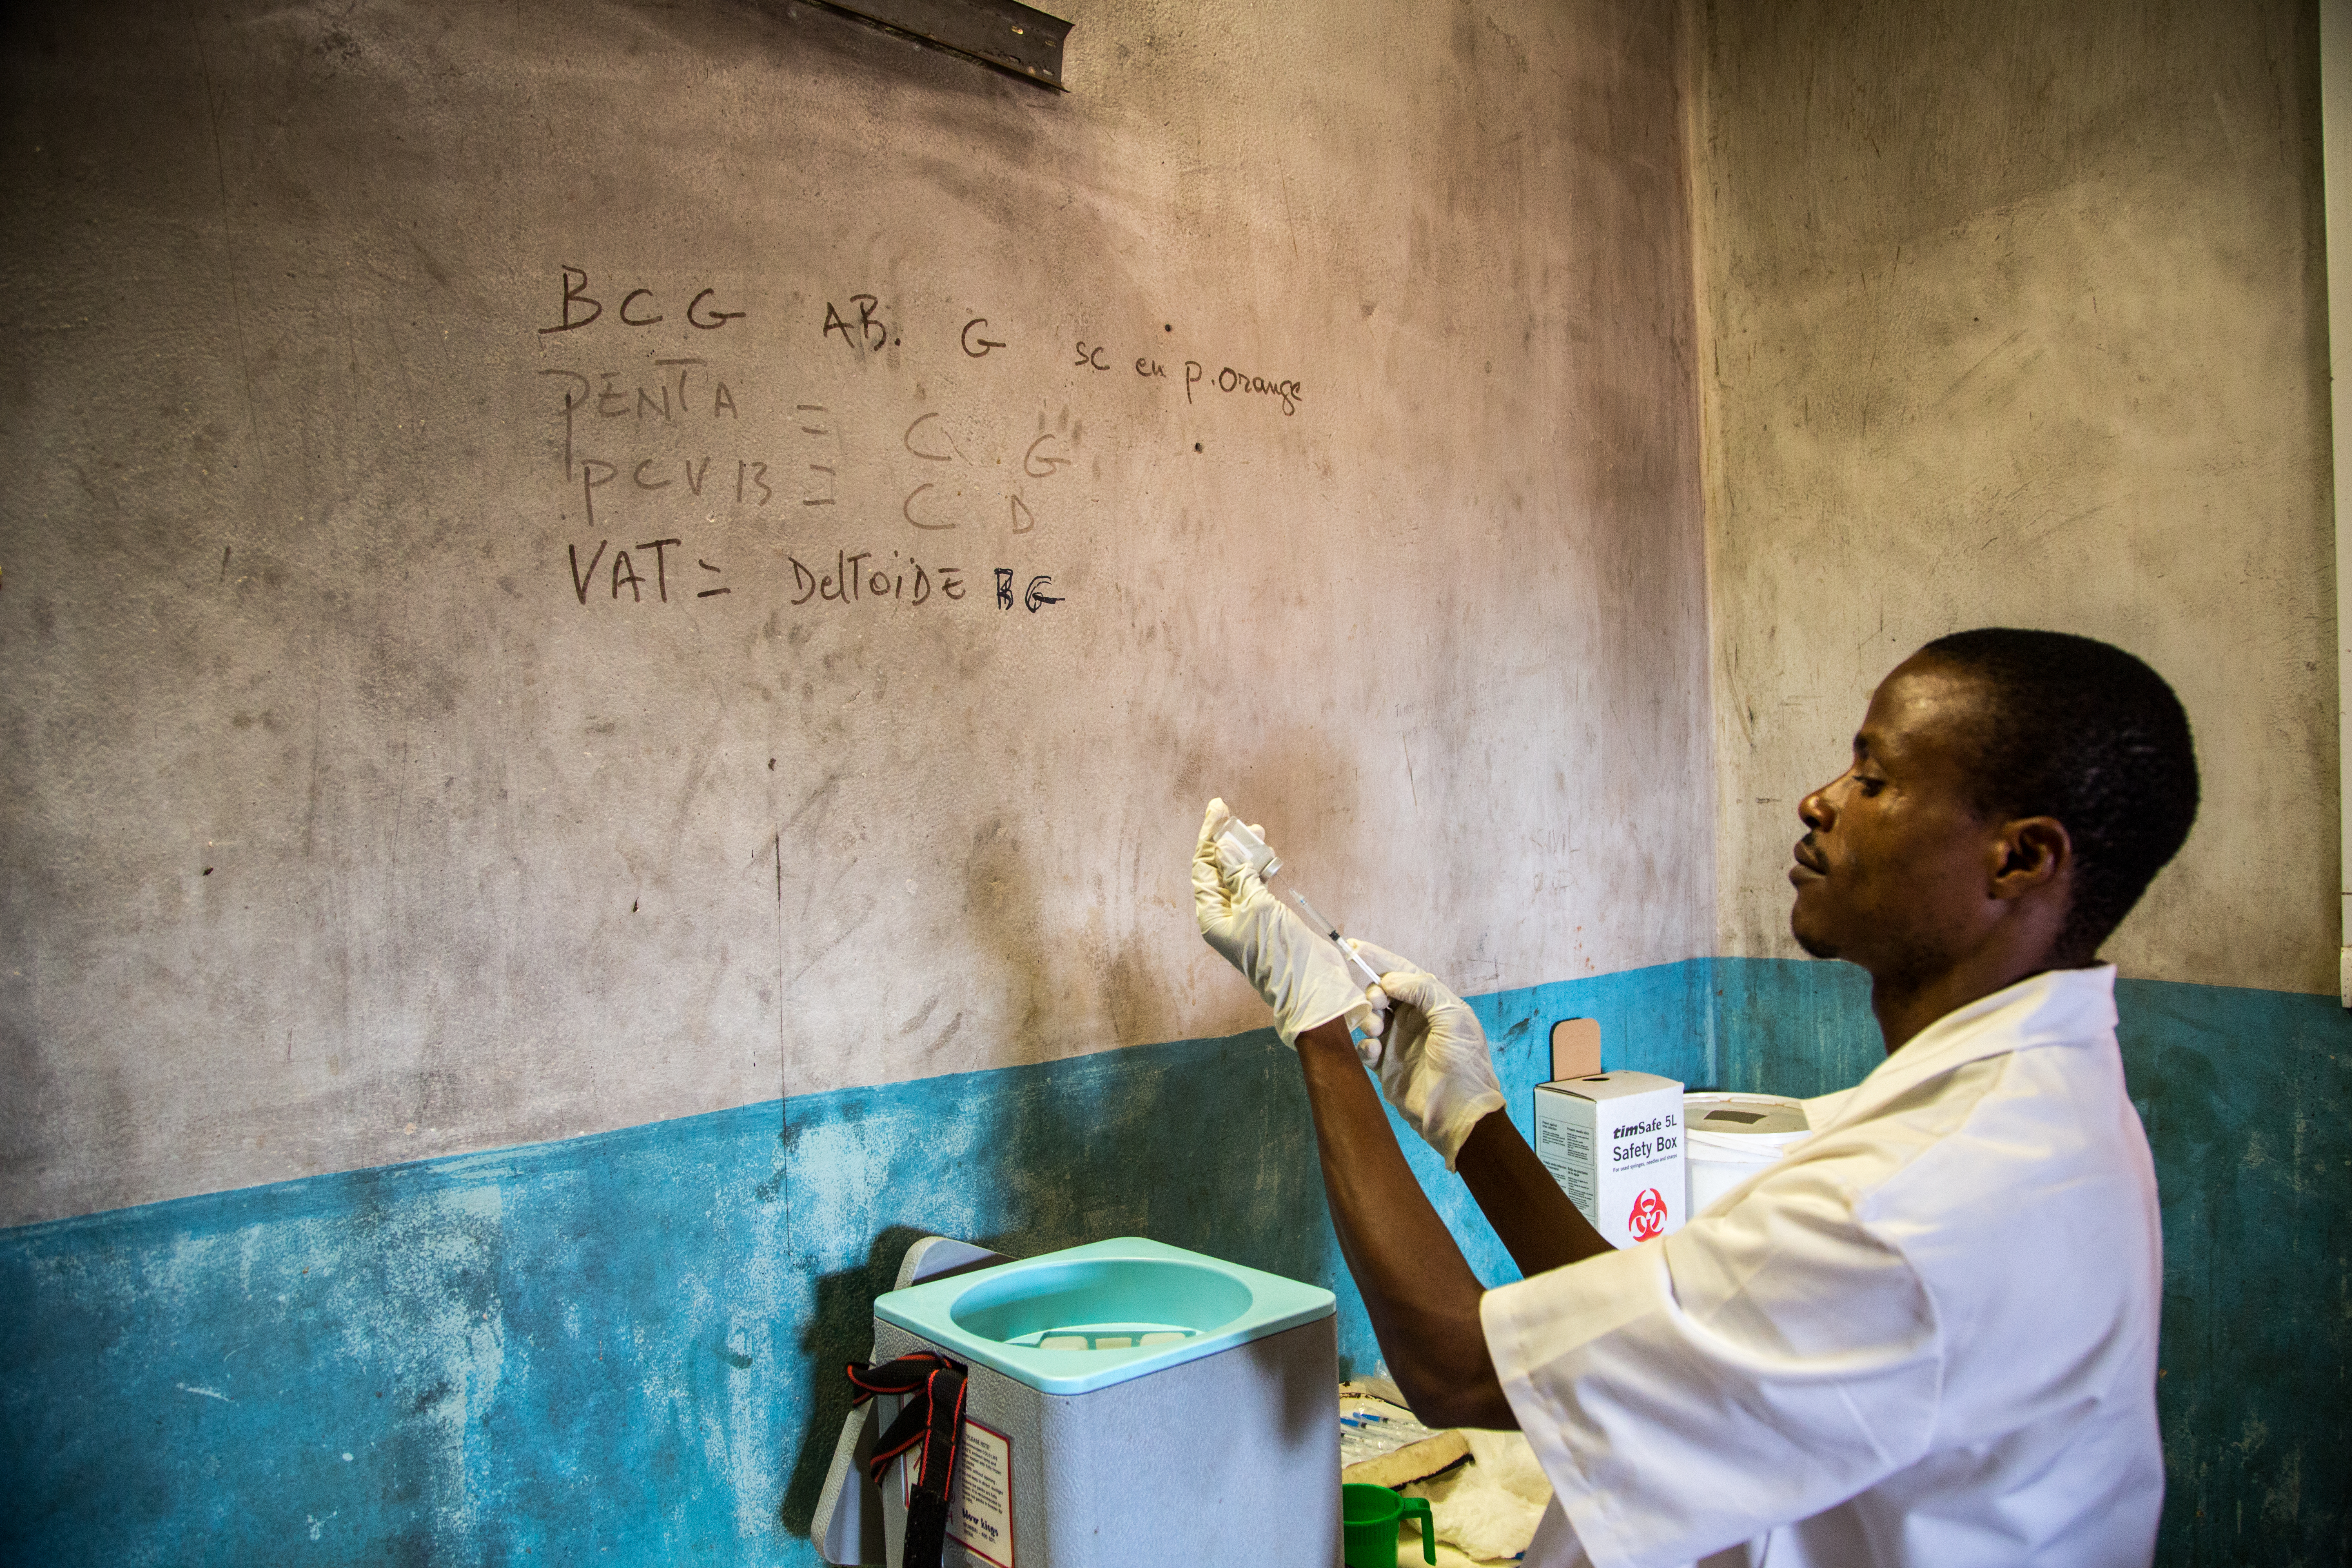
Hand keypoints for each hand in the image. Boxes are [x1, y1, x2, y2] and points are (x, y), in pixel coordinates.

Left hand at [1192, 799, 1380, 1048]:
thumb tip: (1223, 847)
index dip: (1209, 837)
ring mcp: (1245, 917)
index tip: (1219, 809)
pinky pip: (1255, 887)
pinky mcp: (1265, 918)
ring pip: (1238, 876)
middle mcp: (1224, 915)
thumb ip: (1241, 876)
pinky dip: (1260, 869)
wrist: (1310, 985)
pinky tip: (1268, 856)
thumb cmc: (1281, 950)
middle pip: (1217, 869)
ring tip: (1257, 830)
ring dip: (1245, 852)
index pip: (1203, 867)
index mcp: (1212, 915)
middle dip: (1225, 841)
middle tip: (1235, 815)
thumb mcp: (1258, 908)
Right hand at [1346, 940, 1504, 1169]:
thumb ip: (1423, 989)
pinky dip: (1364, 1044)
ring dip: (1367, 1017)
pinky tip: (1372, 1051)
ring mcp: (1398, 1042)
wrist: (1458, 1115)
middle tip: (1376, 1003)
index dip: (1379, 960)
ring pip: (1370, 1016)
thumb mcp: (1453, 1017)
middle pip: (1381, 992)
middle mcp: (1414, 1020)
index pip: (1403, 972)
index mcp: (1433, 1004)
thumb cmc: (1463, 1063)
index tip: (1354, 949)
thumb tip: (1389, 980)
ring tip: (1375, 1029)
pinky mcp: (1385, 1066)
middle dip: (1372, 991)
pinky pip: (1364, 1046)